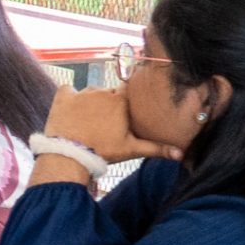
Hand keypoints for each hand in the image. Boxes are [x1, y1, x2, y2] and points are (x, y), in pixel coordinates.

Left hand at [44, 85, 180, 162]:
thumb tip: (180, 154)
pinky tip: (71, 110)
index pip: (127, 90)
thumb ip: (157, 148)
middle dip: (108, 104)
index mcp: (121, 101)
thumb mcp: (132, 149)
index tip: (122, 110)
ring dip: (90, 102)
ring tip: (88, 121)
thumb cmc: (103, 151)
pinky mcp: (63, 97)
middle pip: (109, 92)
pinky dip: (69, 97)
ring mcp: (82, 93)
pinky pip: (68, 89)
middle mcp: (102, 91)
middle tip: (105, 122)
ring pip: (90, 92)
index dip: (125, 100)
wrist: (70, 154)